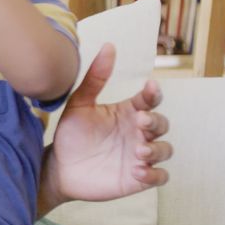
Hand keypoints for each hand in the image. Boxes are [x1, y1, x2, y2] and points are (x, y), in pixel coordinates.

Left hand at [42, 43, 171, 209]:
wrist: (59, 167)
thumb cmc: (71, 134)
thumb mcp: (80, 104)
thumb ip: (95, 78)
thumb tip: (109, 45)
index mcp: (128, 112)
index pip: (150, 100)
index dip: (153, 93)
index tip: (149, 87)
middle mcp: (138, 132)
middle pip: (162, 124)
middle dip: (156, 122)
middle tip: (140, 122)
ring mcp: (140, 155)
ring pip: (165, 150)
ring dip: (157, 150)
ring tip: (139, 151)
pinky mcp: (138, 178)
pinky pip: (159, 177)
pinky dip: (154, 175)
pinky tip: (138, 171)